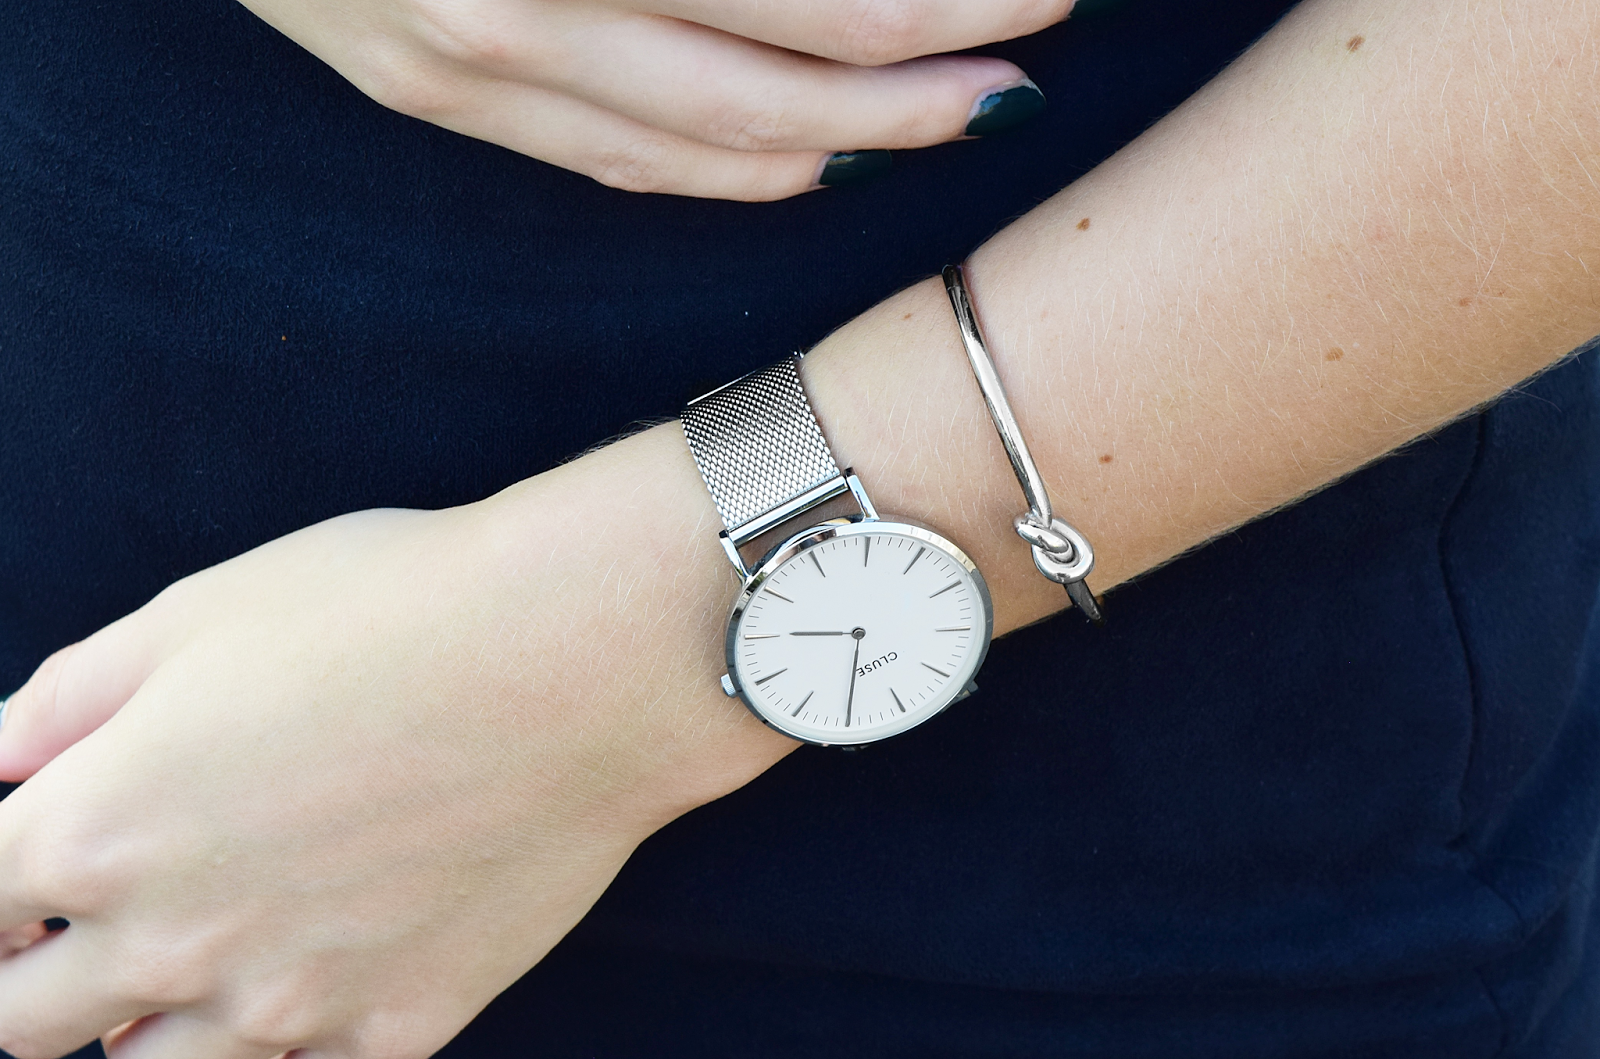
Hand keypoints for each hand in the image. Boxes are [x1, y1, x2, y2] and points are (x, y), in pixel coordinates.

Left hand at [0, 431, 792, 1058]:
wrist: (579, 660)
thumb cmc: (393, 607)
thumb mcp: (200, 612)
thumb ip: (66, 699)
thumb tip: (3, 762)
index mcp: (98, 827)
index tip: (15, 877)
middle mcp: (173, 941)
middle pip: (21, 1023)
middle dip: (24, 979)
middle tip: (69, 933)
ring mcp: (290, 1002)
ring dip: (136, 1026)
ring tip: (189, 957)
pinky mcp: (399, 1027)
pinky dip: (283, 1032)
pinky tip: (308, 970)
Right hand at [237, 0, 1069, 198]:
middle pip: (781, 75)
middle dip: (928, 79)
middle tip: (1036, 68)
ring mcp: (469, 56)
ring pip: (706, 143)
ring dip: (850, 142)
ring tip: (957, 123)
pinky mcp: (431, 89)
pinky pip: (614, 161)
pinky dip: (726, 173)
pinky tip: (808, 168)